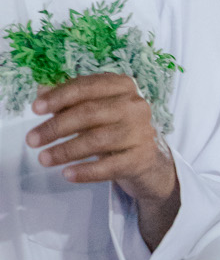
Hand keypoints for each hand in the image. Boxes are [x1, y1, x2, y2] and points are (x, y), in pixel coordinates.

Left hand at [28, 72, 180, 248]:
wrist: (146, 157)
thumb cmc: (114, 127)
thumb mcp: (93, 109)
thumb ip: (68, 99)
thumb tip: (41, 90)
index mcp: (122, 85)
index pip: (85, 86)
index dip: (58, 97)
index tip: (35, 109)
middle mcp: (135, 105)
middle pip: (89, 113)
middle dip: (56, 127)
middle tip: (32, 140)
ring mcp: (142, 131)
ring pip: (97, 140)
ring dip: (66, 151)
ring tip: (44, 159)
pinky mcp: (143, 157)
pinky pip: (110, 166)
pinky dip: (86, 171)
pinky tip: (67, 174)